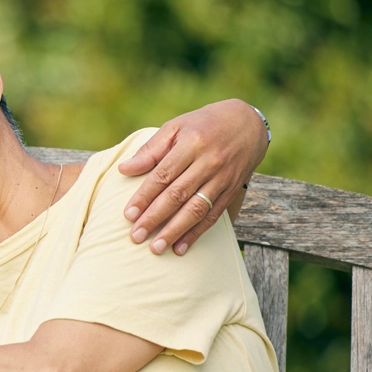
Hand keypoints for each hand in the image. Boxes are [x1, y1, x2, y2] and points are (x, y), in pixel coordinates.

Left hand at [118, 99, 267, 255]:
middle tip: (136, 236)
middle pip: (178, 195)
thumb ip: (151, 149)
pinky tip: (181, 248)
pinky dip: (196, 233)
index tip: (128, 215)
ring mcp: (222, 178)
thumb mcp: (176, 127)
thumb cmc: (203, 124)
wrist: (247, 123)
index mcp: (192, 143)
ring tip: (156, 247)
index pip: (163, 175)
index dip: (144, 196)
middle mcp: (209, 162)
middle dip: (155, 218)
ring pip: (196, 209)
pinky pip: (213, 215)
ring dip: (175, 231)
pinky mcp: (231, 190)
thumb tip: (124, 169)